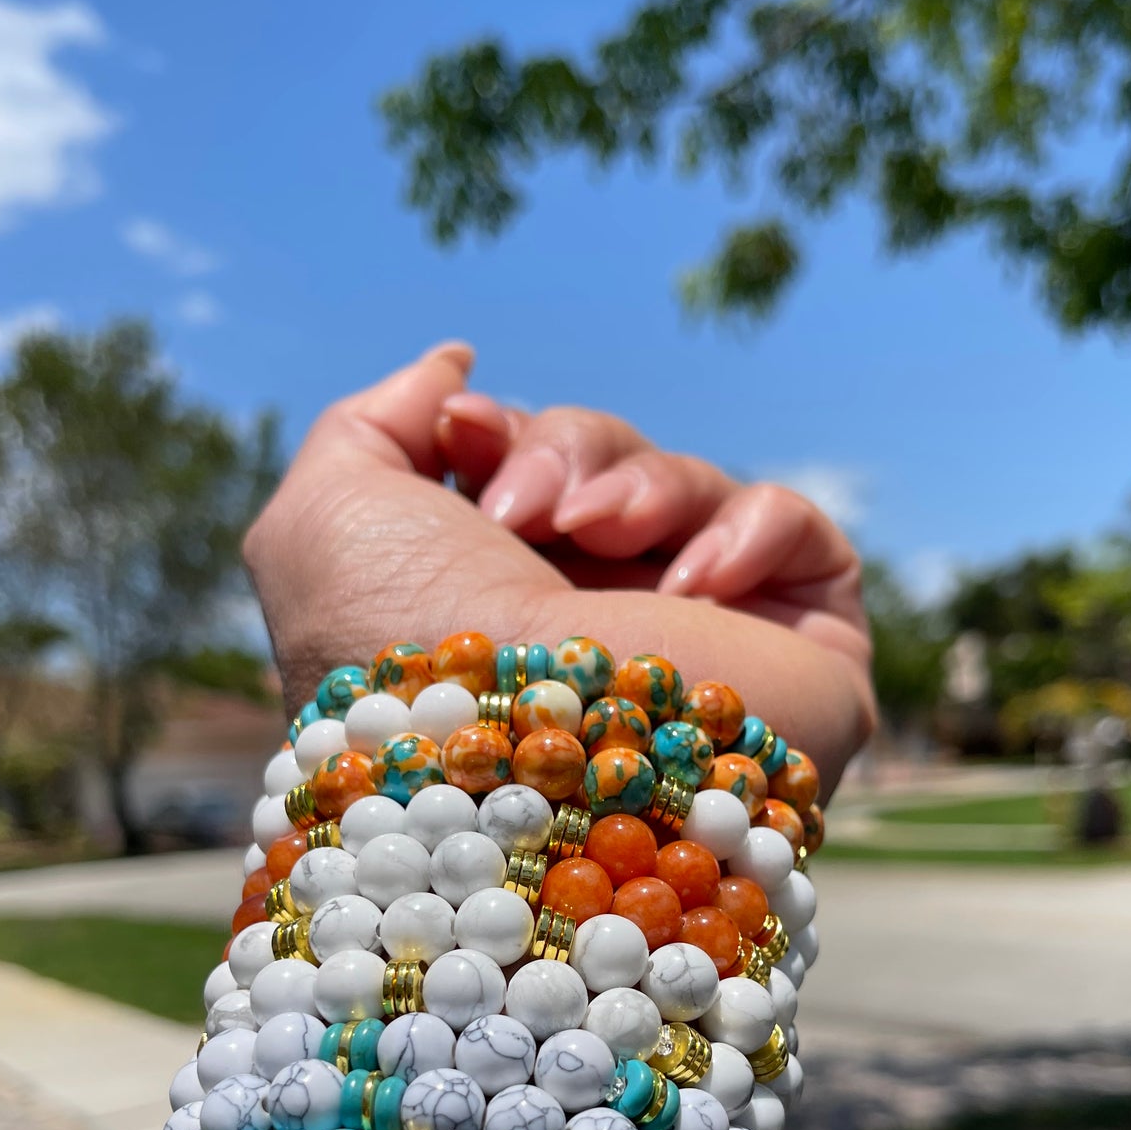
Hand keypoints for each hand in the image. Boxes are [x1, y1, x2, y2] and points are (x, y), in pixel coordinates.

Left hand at [245, 343, 873, 791]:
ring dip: (640, 491)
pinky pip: (804, 538)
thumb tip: (456, 368)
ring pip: (700, 490)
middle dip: (568, 457)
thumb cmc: (393, 652)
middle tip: (526, 514)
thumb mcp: (325, 516)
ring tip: (594, 536)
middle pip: (618, 469)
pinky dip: (745, 531)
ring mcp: (705, 645)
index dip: (511, 434)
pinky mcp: (803, 664)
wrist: (493, 761)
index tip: (467, 434)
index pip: (544, 470)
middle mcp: (604, 625)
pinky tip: (688, 589)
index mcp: (505, 599)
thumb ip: (375, 420)